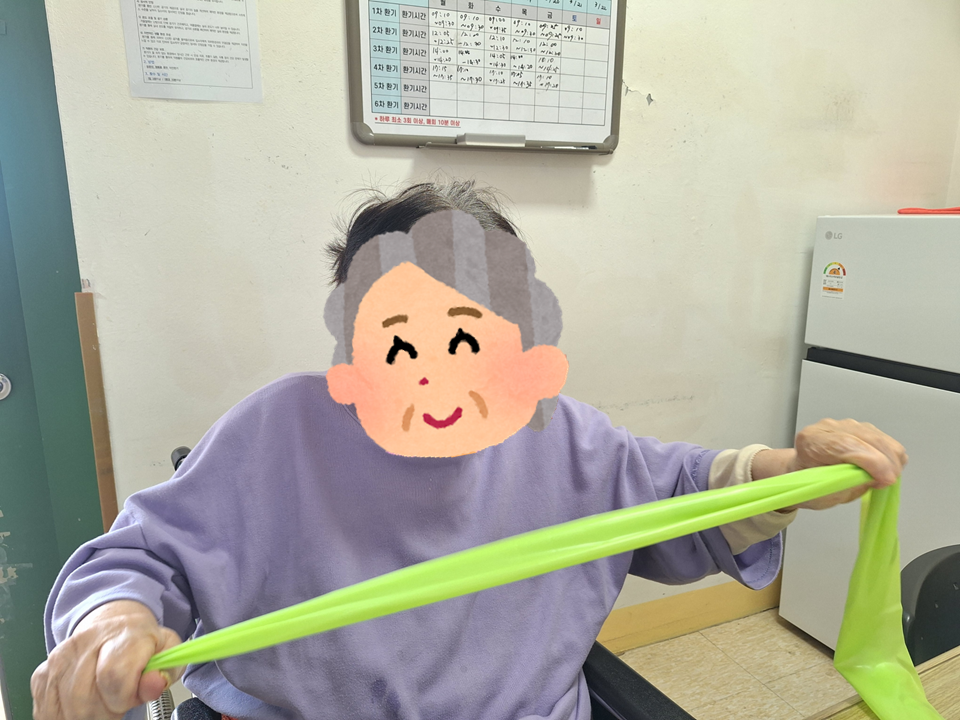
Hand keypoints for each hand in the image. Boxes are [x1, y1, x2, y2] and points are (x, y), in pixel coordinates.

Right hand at [32, 600, 183, 719]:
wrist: (113, 626)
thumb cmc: (140, 643)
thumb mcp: (167, 650)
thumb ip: (167, 669)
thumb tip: (155, 684)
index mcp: (122, 633)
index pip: (114, 676)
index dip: (124, 697)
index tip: (131, 697)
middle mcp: (86, 642)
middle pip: (88, 701)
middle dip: (108, 711)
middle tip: (118, 701)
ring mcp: (60, 658)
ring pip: (68, 711)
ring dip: (88, 716)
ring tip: (104, 701)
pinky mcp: (42, 674)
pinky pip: (50, 712)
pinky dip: (69, 716)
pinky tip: (85, 704)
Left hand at [753, 419, 907, 511]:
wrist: (805, 472)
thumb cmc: (810, 485)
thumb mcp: (824, 494)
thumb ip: (847, 484)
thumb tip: (874, 478)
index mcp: (811, 442)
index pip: (844, 444)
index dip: (870, 461)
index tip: (886, 479)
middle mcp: (828, 428)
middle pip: (867, 438)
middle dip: (886, 462)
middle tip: (888, 483)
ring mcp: (846, 425)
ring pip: (880, 438)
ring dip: (891, 460)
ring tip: (882, 479)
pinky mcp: (861, 427)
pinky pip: (885, 439)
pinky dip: (891, 456)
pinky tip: (883, 469)